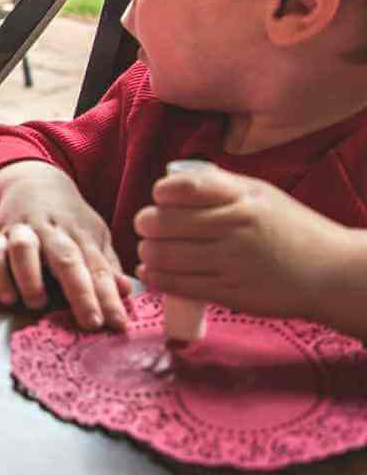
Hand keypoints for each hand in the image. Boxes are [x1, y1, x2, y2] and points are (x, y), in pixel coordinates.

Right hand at [0, 161, 133, 330]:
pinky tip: (8, 297)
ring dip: (31, 277)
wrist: (31, 180)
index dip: (109, 296)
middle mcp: (52, 231)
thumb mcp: (93, 234)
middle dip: (80, 291)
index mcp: (80, 233)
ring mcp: (22, 231)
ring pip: (24, 249)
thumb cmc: (67, 218)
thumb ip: (107, 265)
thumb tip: (126, 290)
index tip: (119, 324)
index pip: (97, 267)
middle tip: (90, 321)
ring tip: (38, 303)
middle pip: (66, 259)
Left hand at [134, 162, 352, 322]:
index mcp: (242, 198)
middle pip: (165, 223)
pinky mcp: (229, 292)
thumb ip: (220, 186)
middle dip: (146, 225)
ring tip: (148, 250)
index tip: (159, 198)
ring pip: (166, 256)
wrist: (329, 272)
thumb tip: (173, 181)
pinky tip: (151, 272)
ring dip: (147, 253)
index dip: (162, 193)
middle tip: (145, 226)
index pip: (185, 189)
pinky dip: (157, 278)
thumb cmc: (292, 228)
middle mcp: (235, 228)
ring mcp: (231, 262)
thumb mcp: (262, 195)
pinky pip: (179, 285)